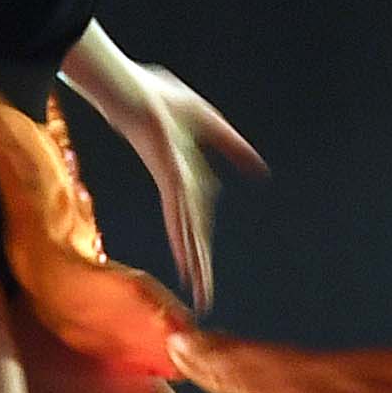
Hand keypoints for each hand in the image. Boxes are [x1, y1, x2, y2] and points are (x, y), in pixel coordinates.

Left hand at [97, 60, 267, 308]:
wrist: (132, 90)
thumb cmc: (161, 100)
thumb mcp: (210, 123)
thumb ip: (233, 146)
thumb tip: (259, 168)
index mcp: (183, 180)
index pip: (195, 224)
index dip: (200, 252)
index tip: (200, 279)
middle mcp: (176, 187)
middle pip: (191, 235)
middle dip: (199, 269)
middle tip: (204, 302)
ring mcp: (172, 182)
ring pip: (186, 230)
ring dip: (194, 262)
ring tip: (199, 291)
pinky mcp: (169, 174)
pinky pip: (181, 209)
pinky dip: (185, 235)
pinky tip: (186, 258)